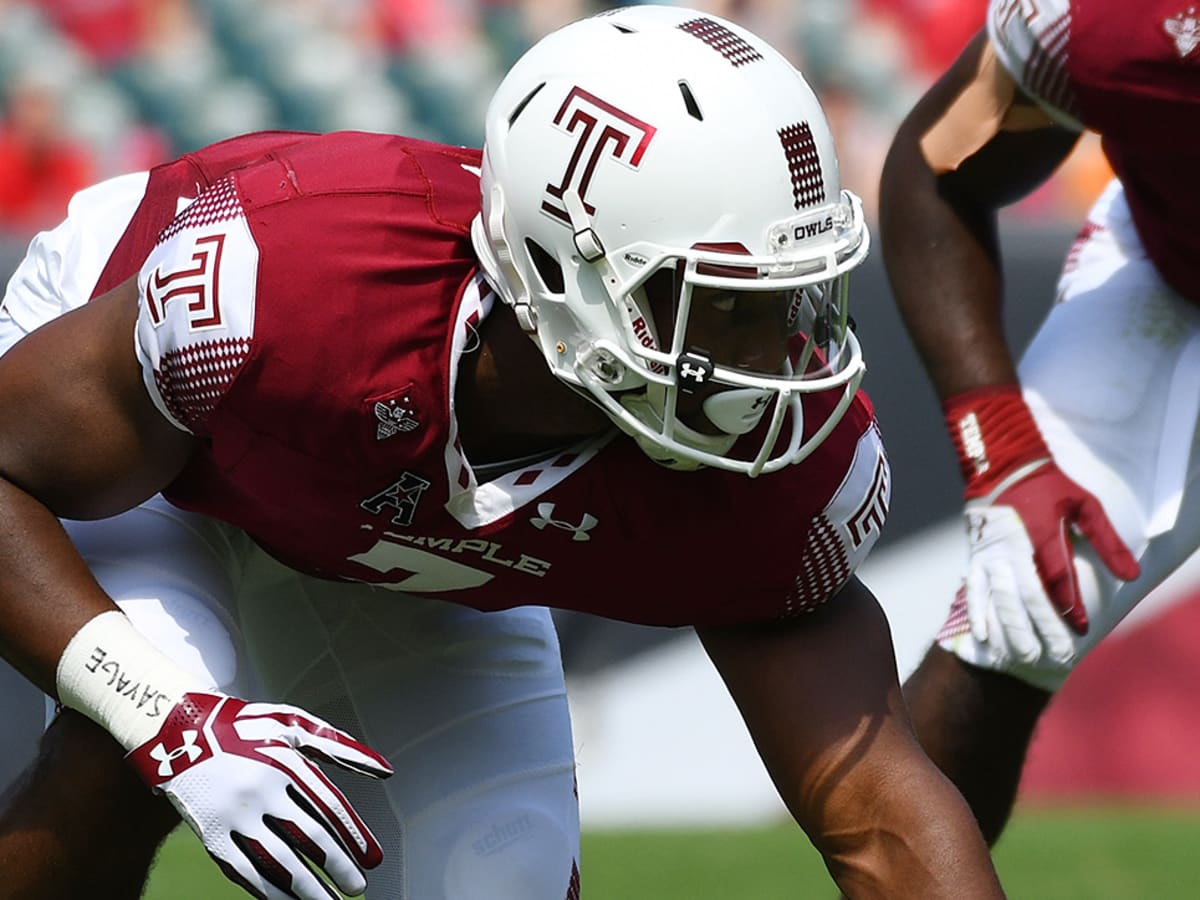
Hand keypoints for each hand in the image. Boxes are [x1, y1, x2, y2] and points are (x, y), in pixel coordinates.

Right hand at [127, 691, 392, 899]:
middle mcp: (261, 790)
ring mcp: (234, 816)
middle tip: (358, 887)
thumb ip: (341, 747)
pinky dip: (269, 892)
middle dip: (337, 866)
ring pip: (277, 861)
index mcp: (285, 762)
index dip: (354, 835)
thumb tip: (386, 770)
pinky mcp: (211, 836)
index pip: (329, 806)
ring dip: (307, 889)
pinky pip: (245, 871)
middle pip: (307, 837)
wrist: (178, 732)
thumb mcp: (294, 726)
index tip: (374, 859)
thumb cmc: (247, 728)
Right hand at [945, 386, 1139, 643]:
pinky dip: (980, 614)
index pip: (1056, 579)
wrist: (999, 466)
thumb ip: (1107, 542)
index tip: (1081, 630)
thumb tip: (1132, 575)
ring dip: (1010, 629)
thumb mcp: (1085, 506)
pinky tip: (987, 636)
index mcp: (1039, 533)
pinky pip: (975, 590)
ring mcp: (989, 553)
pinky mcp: (975, 556)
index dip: (1069, 606)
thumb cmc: (1048, 486)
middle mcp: (1010, 547)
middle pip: (1024, 596)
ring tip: (1023, 655)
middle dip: (1040, 629)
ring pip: (998, 598)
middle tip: (1055, 656)